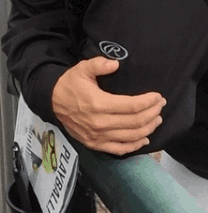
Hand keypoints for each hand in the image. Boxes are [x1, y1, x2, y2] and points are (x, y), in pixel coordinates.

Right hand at [51, 57, 165, 154]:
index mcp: (98, 104)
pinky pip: (120, 149)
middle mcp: (100, 123)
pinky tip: (144, 139)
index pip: (132, 106)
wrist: (52, 101)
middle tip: (160, 106)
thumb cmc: (69, 84)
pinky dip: (135, 145)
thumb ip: (99, 64)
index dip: (148, 102)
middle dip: (153, 113)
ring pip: (131, 136)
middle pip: (136, 122)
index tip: (158, 96)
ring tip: (157, 119)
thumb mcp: (82, 69)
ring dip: (148, 128)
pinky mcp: (95, 143)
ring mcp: (97, 136)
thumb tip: (115, 63)